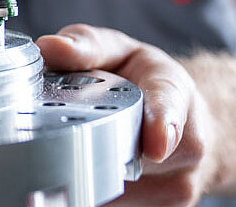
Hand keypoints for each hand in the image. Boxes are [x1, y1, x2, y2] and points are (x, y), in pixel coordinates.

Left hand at [36, 24, 216, 206]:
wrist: (183, 120)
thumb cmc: (143, 80)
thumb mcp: (117, 50)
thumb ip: (84, 45)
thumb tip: (48, 48)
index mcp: (174, 90)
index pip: (170, 105)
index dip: (164, 124)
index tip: (157, 145)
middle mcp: (188, 141)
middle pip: (134, 154)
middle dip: (95, 145)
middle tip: (71, 130)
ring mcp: (181, 182)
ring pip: (123, 190)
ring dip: (91, 172)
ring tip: (86, 144)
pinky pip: (118, 205)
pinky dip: (98, 191)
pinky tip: (95, 168)